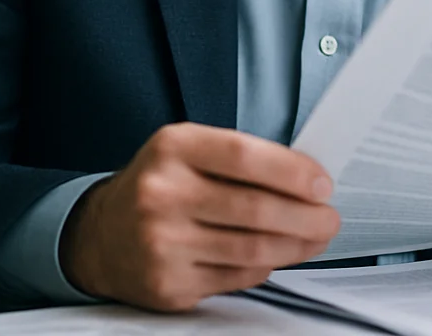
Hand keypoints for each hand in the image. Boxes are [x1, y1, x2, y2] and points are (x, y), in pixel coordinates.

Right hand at [60, 122, 340, 310]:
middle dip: (306, 216)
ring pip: (252, 247)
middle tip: (330, 217)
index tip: (322, 184)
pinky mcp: (169, 283)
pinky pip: (237, 276)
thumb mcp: (187, 152)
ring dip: (296, 245)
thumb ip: (239, 159)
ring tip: (316, 237)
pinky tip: (277, 255)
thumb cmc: (159, 187)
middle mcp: (162, 193)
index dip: (292, 171)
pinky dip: (266, 265)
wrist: (101, 235)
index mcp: (172, 148)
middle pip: (254, 208)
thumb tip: (306, 178)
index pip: (244, 156)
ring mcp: (162, 242)